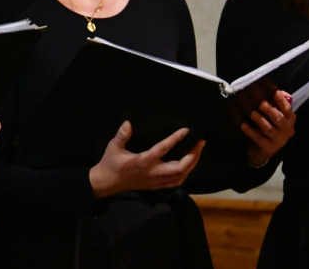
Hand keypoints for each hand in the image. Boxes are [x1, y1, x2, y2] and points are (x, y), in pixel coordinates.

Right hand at [88, 121, 203, 198]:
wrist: (108, 182)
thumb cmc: (111, 162)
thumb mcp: (113, 146)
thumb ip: (121, 135)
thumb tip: (128, 123)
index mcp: (142, 161)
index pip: (162, 149)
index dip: (175, 139)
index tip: (186, 130)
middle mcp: (152, 172)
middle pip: (179, 167)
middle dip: (193, 155)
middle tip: (200, 142)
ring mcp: (156, 181)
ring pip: (181, 176)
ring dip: (192, 164)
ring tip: (198, 152)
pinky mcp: (157, 186)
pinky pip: (177, 182)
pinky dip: (186, 174)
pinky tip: (189, 166)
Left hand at [242, 90, 294, 166]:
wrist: (263, 151)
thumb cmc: (269, 127)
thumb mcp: (274, 116)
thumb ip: (276, 104)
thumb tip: (278, 91)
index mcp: (289, 120)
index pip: (287, 109)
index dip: (281, 101)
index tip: (275, 92)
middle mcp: (286, 130)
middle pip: (279, 119)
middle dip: (270, 110)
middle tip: (260, 103)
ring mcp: (278, 140)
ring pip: (269, 129)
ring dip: (260, 120)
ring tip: (251, 113)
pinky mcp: (268, 148)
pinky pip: (259, 139)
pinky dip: (251, 131)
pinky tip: (243, 125)